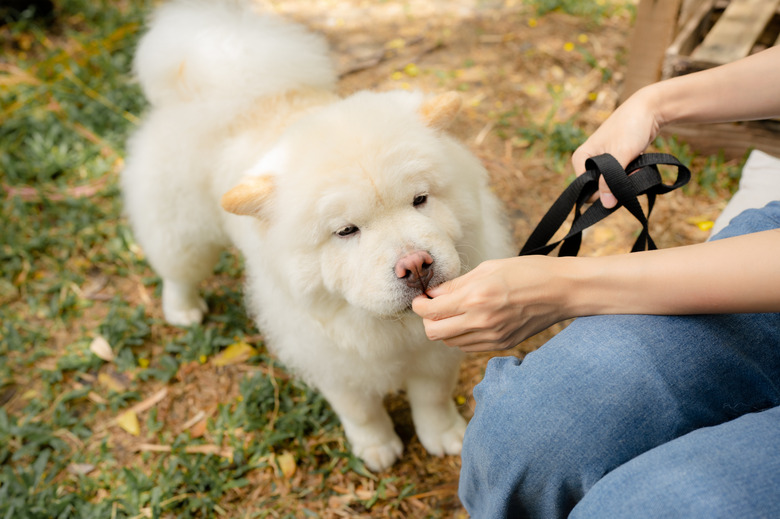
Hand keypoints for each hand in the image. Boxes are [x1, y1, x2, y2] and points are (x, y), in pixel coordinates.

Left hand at [412, 257, 573, 351]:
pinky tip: (470, 320)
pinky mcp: (501, 345)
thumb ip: (458, 284)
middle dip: (427, 321)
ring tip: (453, 313)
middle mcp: (481, 321)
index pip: (430, 312)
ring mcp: (492, 337)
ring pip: (450, 343)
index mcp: (475, 298)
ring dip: (445, 329)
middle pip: (434, 333)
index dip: (418, 306)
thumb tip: (433, 294)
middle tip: (432, 308)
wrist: (562, 291)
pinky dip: (462, 336)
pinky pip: (469, 346)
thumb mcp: (489, 268)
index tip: (420, 299)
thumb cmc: (528, 272)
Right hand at [571, 86, 662, 207]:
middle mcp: (587, 161)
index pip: (585, 189)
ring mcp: (601, 161)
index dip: (601, 193)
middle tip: (631, 172)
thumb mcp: (619, 156)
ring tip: (636, 165)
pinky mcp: (614, 161)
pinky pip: (620, 176)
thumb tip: (606, 205)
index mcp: (580, 158)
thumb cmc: (630, 127)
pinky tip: (638, 164)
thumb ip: (611, 181)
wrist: (649, 109)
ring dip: (626, 179)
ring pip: (611, 183)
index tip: (619, 186)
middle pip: (598, 188)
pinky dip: (630, 174)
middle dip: (616, 185)